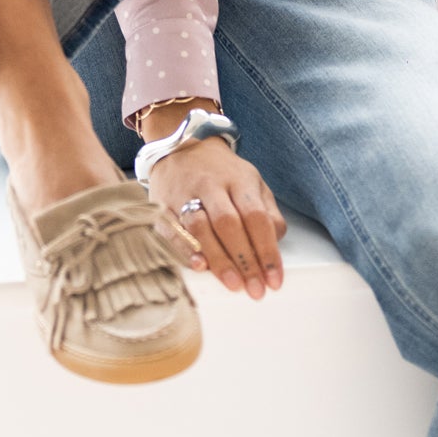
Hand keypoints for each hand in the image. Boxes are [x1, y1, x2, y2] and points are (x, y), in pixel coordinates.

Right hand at [144, 136, 286, 300]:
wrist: (180, 147)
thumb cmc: (222, 173)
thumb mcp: (251, 182)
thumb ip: (267, 211)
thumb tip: (275, 242)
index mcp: (239, 179)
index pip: (256, 217)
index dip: (267, 250)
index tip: (274, 280)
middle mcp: (212, 185)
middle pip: (229, 224)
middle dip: (244, 260)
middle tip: (255, 289)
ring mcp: (184, 193)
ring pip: (200, 227)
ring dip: (218, 259)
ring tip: (233, 284)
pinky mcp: (162, 203)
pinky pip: (172, 228)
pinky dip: (184, 249)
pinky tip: (199, 266)